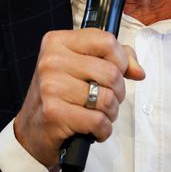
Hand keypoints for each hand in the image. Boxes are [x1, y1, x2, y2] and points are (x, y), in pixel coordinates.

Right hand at [14, 28, 144, 167]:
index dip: (121, 59)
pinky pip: (98, 120)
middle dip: (118, 91)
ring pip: (107, 98)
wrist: (32, 130)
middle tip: (107, 99)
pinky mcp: (54, 113)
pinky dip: (103, 129)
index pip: (106, 40)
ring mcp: (50, 86)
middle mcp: (51, 60)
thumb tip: (138, 71)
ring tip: (100, 114)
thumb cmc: (61, 95)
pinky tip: (93, 129)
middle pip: (111, 72)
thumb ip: (113, 59)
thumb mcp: (81, 67)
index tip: (118, 71)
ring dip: (111, 112)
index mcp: (57, 41)